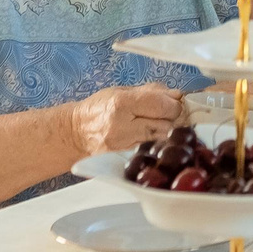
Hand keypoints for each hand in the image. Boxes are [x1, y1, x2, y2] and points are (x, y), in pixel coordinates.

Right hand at [69, 82, 183, 155]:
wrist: (75, 133)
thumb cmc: (99, 108)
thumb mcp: (122, 91)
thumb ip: (152, 91)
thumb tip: (177, 94)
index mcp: (121, 104)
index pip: (161, 105)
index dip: (173, 104)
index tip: (174, 102)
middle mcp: (122, 126)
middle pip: (165, 125)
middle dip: (173, 119)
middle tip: (168, 114)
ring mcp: (122, 146)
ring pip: (160, 140)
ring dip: (166, 132)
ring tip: (159, 125)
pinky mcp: (122, 160)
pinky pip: (149, 151)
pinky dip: (155, 144)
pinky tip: (150, 138)